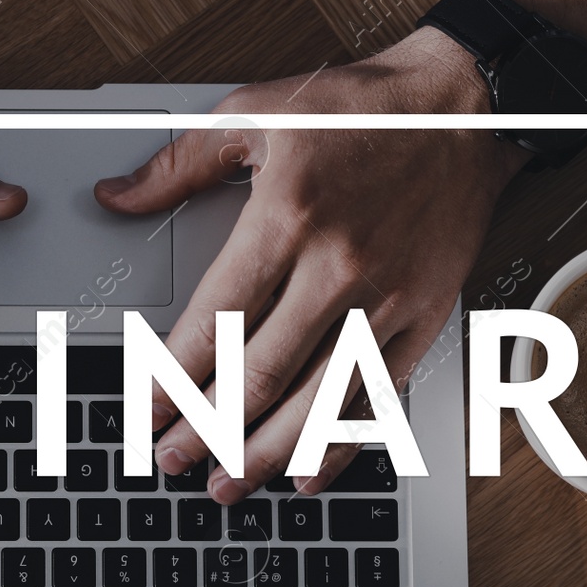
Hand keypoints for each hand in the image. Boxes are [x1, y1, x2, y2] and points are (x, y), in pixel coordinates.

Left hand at [94, 28, 523, 502]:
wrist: (471, 102)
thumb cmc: (363, 106)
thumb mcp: (256, 112)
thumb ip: (179, 164)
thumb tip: (115, 196)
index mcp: (286, 217)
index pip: (215, 322)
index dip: (172, 377)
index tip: (146, 410)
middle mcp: (336, 265)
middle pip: (258, 373)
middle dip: (205, 429)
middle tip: (169, 460)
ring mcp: (387, 296)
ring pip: (316, 397)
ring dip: (265, 452)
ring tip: (225, 484)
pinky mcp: (426, 314)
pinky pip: (378, 394)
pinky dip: (341, 442)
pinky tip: (307, 473)